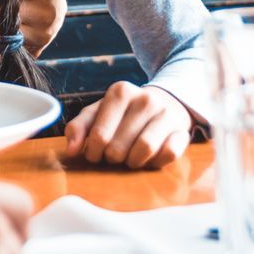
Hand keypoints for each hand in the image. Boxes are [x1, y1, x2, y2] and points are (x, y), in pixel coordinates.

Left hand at [63, 82, 192, 169]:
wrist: (164, 104)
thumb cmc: (124, 114)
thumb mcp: (98, 113)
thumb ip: (79, 128)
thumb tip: (71, 150)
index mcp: (120, 91)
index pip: (99, 136)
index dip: (93, 153)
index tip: (95, 154)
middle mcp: (145, 99)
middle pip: (119, 147)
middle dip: (112, 158)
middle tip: (114, 156)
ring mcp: (166, 114)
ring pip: (144, 150)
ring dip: (133, 162)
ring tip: (130, 158)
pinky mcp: (182, 131)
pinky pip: (168, 154)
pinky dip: (156, 162)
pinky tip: (150, 157)